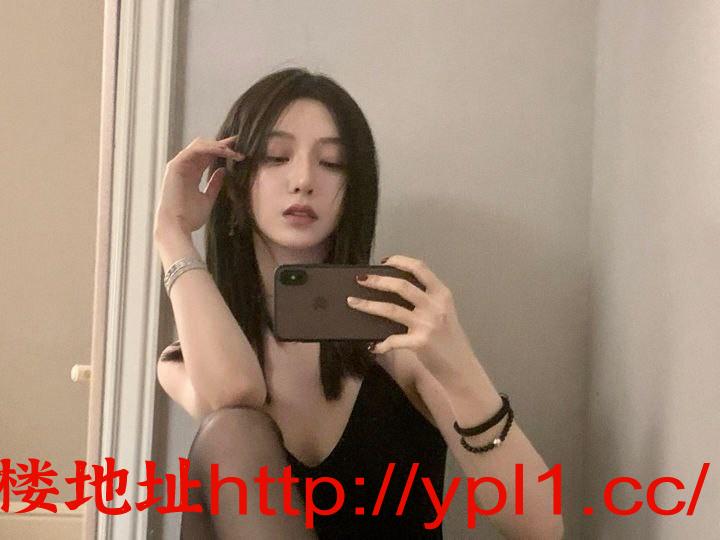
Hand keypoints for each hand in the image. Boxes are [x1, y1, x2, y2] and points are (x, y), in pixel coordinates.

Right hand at [154, 135, 244, 235]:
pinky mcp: (176, 165)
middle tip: (240, 144)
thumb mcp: (208, 198)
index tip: (240, 151)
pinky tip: (224, 151)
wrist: (176, 227)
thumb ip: (214, 184)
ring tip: (234, 150)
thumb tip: (223, 170)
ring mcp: (179, 165)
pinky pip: (194, 150)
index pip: (208, 157)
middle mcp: (185, 167)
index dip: (223, 151)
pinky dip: (210, 148)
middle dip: (223, 145)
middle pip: (205, 148)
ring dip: (218, 146)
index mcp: (192, 174)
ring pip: (200, 146)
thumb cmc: (189, 217)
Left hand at [346, 255, 476, 378]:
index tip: (383, 262)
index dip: (400, 261)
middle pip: (401, 285)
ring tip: (353, 302)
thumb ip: (426, 300)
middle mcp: (435, 306)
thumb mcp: (444, 313)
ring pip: (391, 309)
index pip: (420, 268)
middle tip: (359, 280)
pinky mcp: (419, 343)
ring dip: (367, 305)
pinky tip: (372, 345)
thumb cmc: (449, 340)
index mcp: (442, 294)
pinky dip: (380, 343)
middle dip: (377, 281)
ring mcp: (427, 324)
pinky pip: (392, 340)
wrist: (461, 368)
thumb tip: (392, 292)